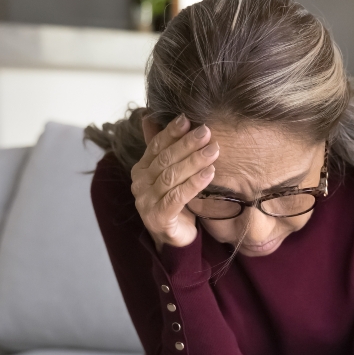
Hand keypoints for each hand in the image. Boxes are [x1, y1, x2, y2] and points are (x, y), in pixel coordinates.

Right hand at [131, 114, 219, 250]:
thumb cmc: (174, 202)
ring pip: (171, 177)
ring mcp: (146, 202)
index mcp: (141, 170)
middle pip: (165, 159)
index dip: (172, 132)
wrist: (174, 238)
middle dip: (187, 144)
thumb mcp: (169, 174)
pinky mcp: (158, 218)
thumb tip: (149, 116)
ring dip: (194, 161)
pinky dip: (194, 183)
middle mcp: (140, 184)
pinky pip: (178, 197)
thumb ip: (160, 148)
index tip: (189, 119)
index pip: (156, 146)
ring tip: (213, 150)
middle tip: (207, 132)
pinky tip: (210, 173)